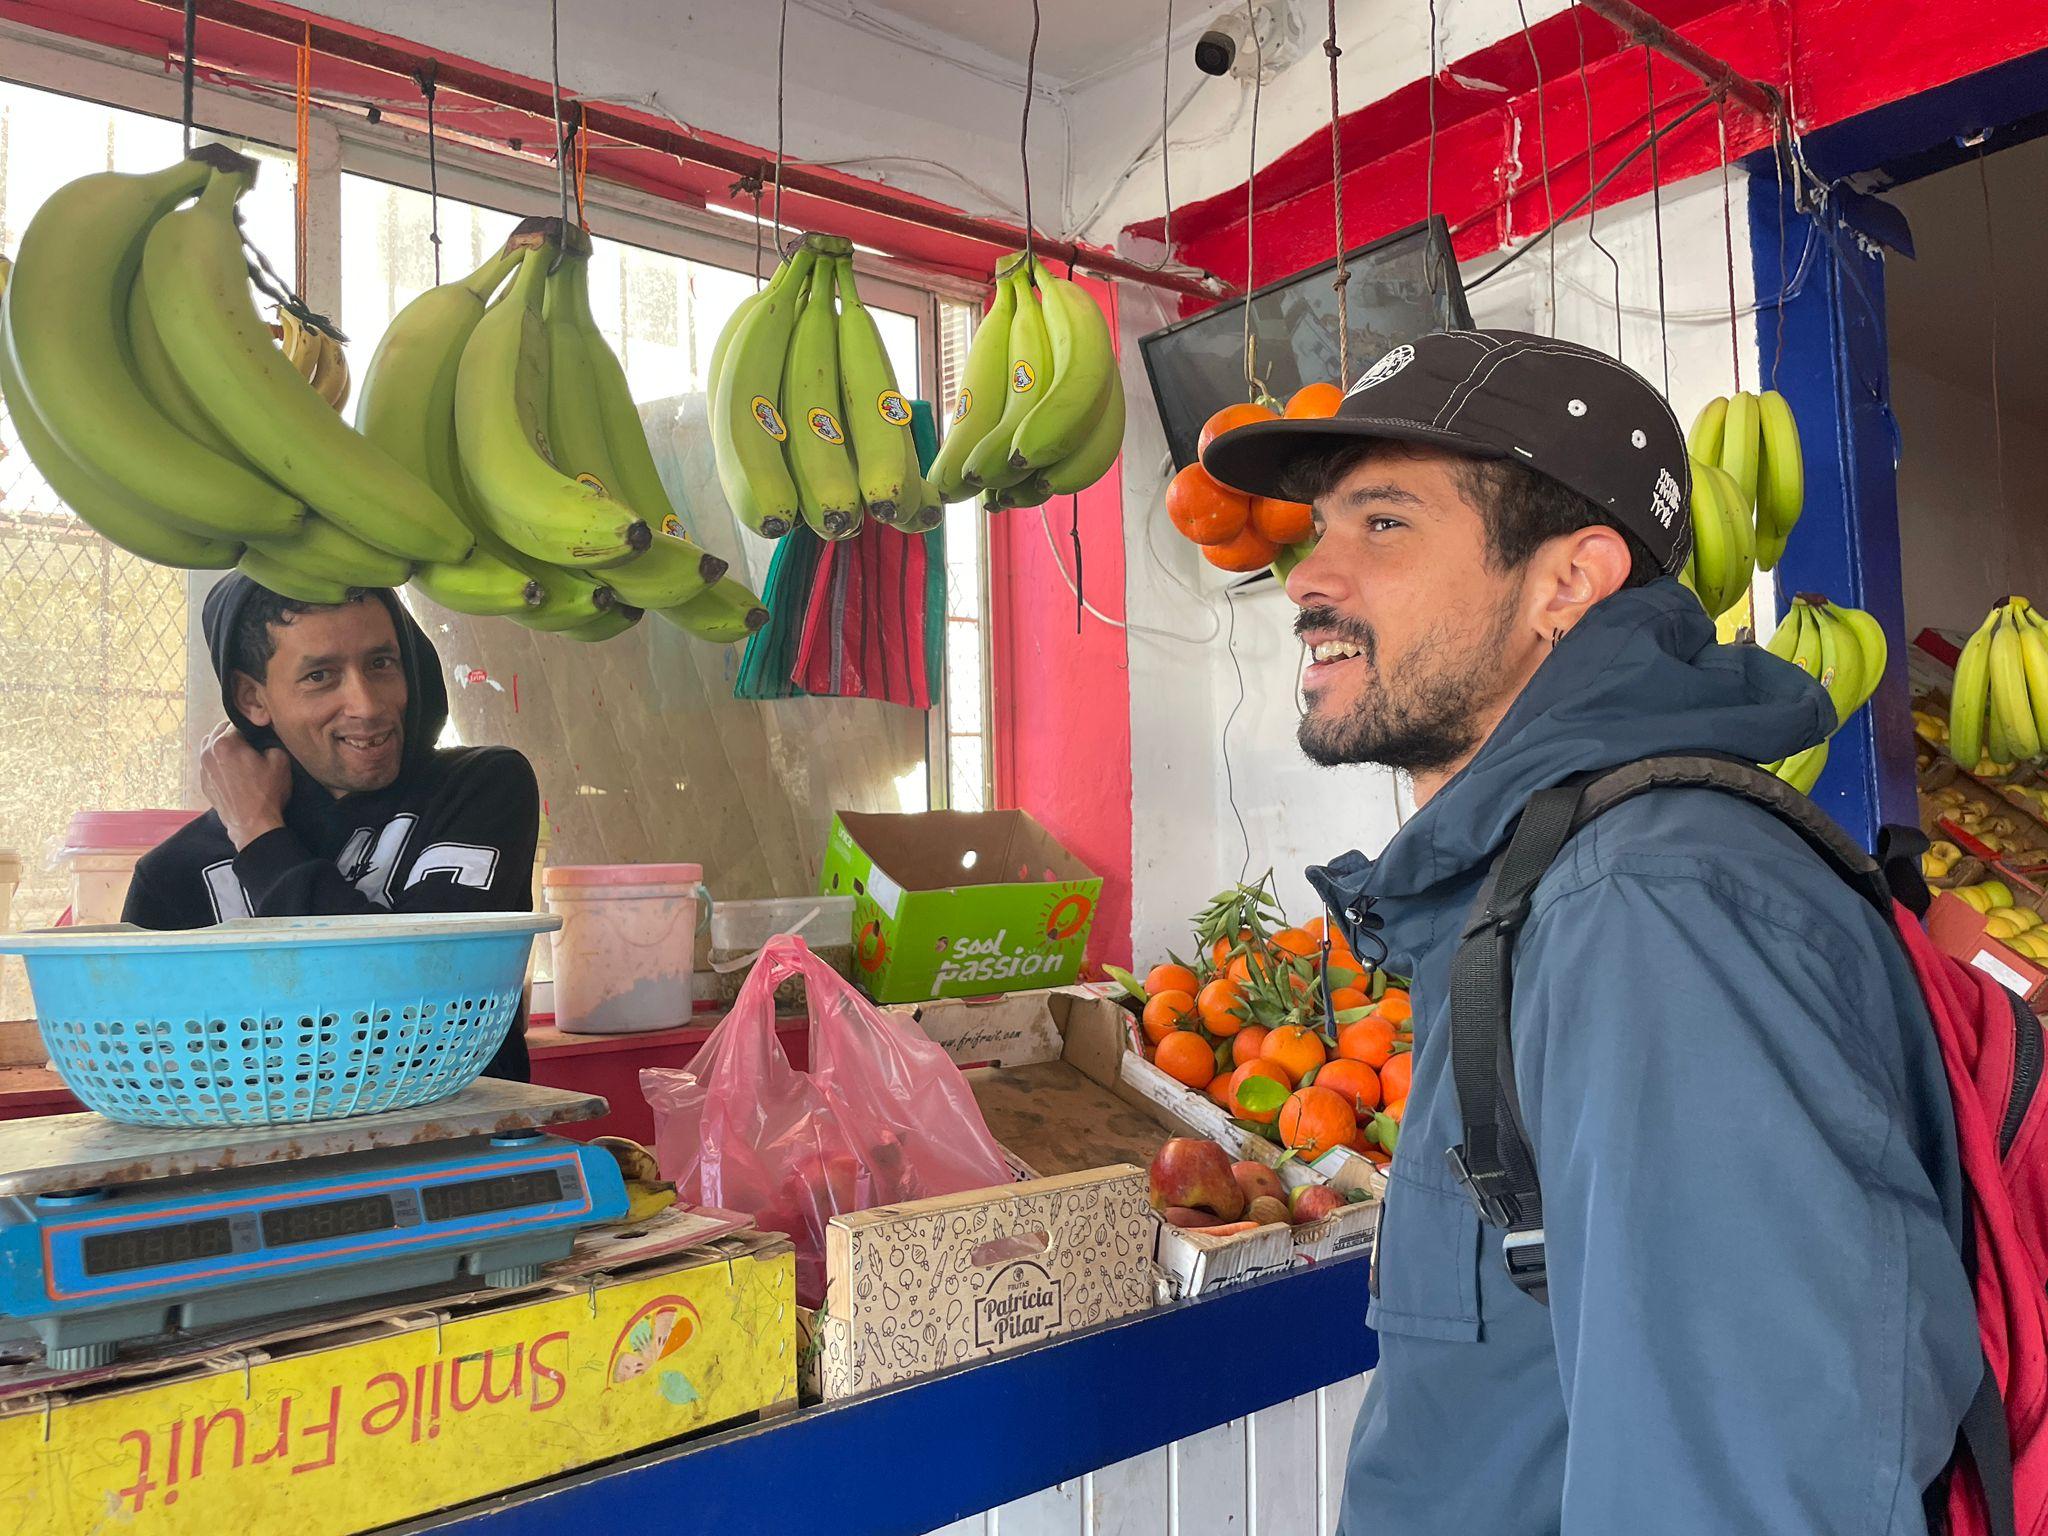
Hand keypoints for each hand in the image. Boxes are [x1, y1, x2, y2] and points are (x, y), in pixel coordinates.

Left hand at [200, 721, 292, 848]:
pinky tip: (233, 772)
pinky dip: (218, 762)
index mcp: (225, 742)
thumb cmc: (266, 792)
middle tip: (251, 744)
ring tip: (239, 756)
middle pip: (219, 731)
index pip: (237, 722)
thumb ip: (270, 742)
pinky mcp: (203, 783)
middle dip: (234, 734)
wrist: (252, 825)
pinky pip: (208, 763)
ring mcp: (203, 768)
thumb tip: (264, 740)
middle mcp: (208, 752)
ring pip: (210, 746)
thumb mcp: (280, 760)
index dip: (251, 726)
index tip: (261, 734)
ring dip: (223, 746)